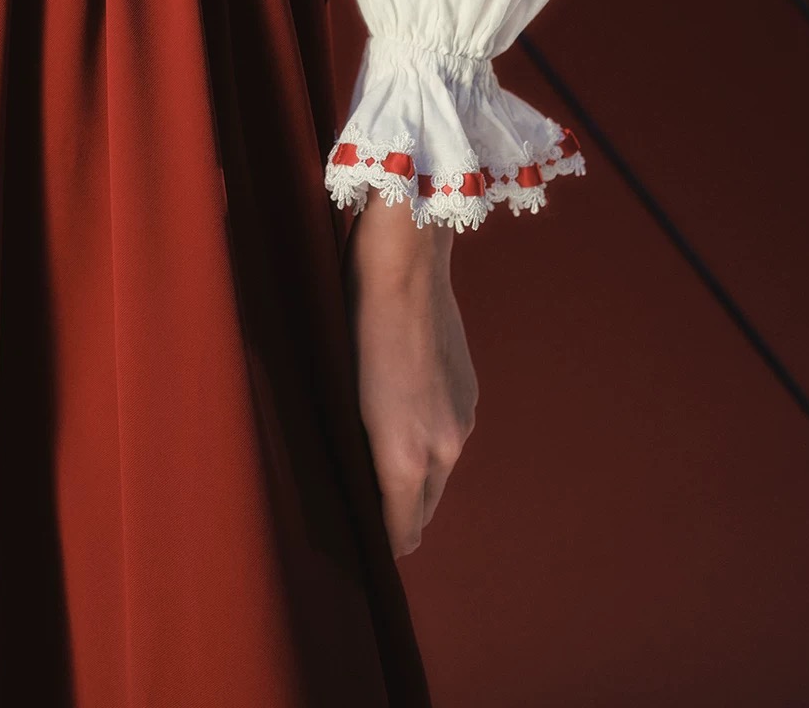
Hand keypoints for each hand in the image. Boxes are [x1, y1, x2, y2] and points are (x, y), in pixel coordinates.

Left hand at [343, 194, 477, 556]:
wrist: (403, 263)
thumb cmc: (350, 322)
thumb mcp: (339, 393)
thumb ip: (353, 450)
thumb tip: (353, 481)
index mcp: (405, 457)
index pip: (400, 532)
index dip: (380, 544)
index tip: (358, 544)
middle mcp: (443, 448)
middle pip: (423, 511)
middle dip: (396, 514)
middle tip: (361, 506)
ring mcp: (461, 419)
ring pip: (438, 474)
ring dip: (413, 477)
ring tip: (375, 457)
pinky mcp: (469, 393)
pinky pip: (448, 438)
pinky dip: (428, 441)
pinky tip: (400, 412)